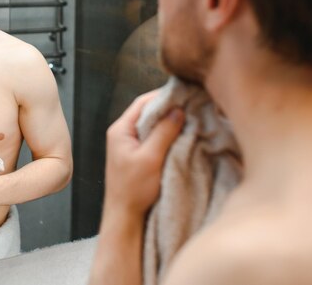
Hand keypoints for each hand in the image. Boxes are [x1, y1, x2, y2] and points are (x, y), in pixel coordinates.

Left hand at [103, 91, 183, 218]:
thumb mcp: (151, 158)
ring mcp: (130, 145)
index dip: (163, 96)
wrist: (125, 216)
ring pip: (152, 125)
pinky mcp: (138, 155)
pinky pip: (154, 138)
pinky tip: (181, 136)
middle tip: (191, 106)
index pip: (143, 103)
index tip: (184, 94)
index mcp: (120, 129)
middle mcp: (123, 133)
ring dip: (169, 123)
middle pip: (148, 112)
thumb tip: (177, 110)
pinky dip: (167, 135)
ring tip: (189, 119)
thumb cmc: (133, 189)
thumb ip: (163, 133)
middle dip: (169, 108)